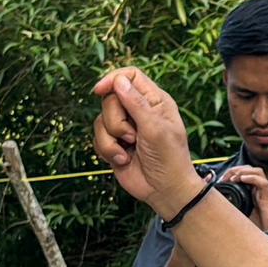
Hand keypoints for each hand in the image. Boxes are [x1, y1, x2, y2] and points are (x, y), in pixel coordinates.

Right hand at [92, 67, 205, 217]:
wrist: (164, 190)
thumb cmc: (169, 158)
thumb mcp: (155, 128)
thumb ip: (136, 104)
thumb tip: (118, 81)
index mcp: (154, 100)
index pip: (130, 76)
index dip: (113, 79)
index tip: (100, 90)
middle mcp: (138, 110)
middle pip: (110, 99)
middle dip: (116, 120)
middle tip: (133, 136)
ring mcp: (125, 127)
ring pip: (100, 120)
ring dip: (112, 139)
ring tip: (130, 151)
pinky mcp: (114, 144)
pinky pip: (97, 138)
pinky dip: (108, 150)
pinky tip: (124, 160)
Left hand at [221, 164, 267, 231]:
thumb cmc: (260, 227)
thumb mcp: (241, 215)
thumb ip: (233, 208)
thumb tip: (218, 205)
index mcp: (252, 191)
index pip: (244, 173)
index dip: (232, 172)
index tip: (222, 180)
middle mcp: (259, 189)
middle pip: (250, 169)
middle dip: (236, 169)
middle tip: (225, 177)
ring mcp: (264, 192)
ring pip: (257, 171)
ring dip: (243, 171)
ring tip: (233, 178)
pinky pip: (262, 182)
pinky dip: (252, 178)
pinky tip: (242, 180)